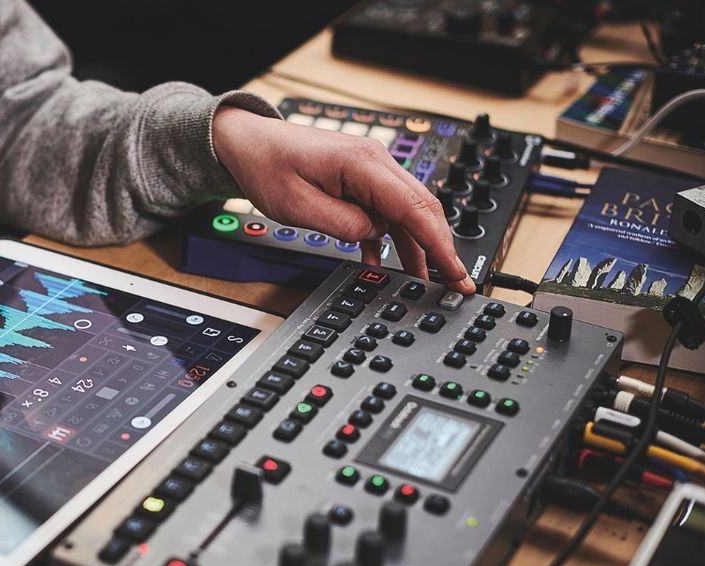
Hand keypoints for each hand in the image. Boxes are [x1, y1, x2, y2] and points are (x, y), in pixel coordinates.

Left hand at [212, 106, 475, 293]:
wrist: (249, 143)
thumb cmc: (267, 165)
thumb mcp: (298, 206)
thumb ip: (343, 225)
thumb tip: (375, 236)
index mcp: (363, 163)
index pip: (414, 207)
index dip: (438, 243)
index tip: (454, 269)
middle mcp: (375, 162)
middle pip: (421, 208)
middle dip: (441, 247)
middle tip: (455, 281)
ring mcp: (370, 170)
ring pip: (406, 213)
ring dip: (415, 246)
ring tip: (422, 280)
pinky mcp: (360, 181)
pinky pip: (385, 212)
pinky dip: (389, 238)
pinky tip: (382, 263)